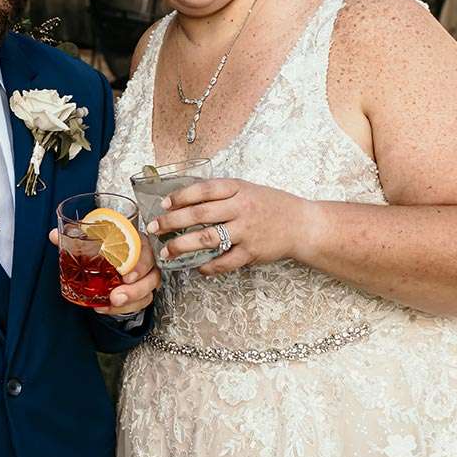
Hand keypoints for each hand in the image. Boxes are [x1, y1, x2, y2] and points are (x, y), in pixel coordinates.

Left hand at [46, 228, 161, 315]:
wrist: (110, 261)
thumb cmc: (106, 247)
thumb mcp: (91, 240)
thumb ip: (75, 237)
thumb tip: (54, 235)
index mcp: (136, 242)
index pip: (146, 250)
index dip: (139, 263)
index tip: (125, 274)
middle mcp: (145, 260)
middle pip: (151, 274)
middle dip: (136, 288)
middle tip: (117, 295)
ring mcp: (145, 278)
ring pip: (147, 292)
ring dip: (130, 301)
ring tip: (112, 304)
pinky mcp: (141, 293)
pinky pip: (139, 303)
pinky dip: (122, 309)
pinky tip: (105, 308)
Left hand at [149, 177, 309, 274]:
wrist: (303, 224)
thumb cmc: (271, 206)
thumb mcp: (248, 189)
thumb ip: (222, 193)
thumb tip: (186, 199)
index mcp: (239, 189)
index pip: (203, 190)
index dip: (180, 196)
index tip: (163, 205)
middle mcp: (241, 208)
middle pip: (199, 214)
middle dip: (172, 222)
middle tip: (153, 228)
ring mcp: (247, 231)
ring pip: (208, 238)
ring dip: (183, 246)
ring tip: (167, 252)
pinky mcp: (253, 252)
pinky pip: (225, 261)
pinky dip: (209, 266)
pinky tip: (197, 268)